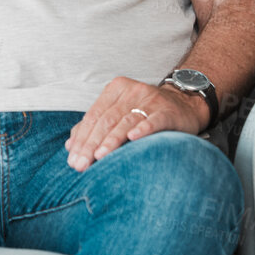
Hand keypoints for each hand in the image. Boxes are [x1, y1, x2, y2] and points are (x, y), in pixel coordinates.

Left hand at [64, 76, 205, 172]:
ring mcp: (151, 99)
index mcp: (115, 90)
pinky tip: (133, 138)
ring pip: (125, 121)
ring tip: (99, 156)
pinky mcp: (168, 111)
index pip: (93, 116)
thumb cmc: (145, 112)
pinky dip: (143, 129)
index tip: (72, 159)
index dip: (81, 138)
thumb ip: (94, 126)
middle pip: (106, 120)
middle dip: (91, 144)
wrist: (184, 105)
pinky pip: (153, 120)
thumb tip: (70, 145)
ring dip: (111, 140)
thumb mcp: (118, 113)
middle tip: (81, 165)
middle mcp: (132, 91)